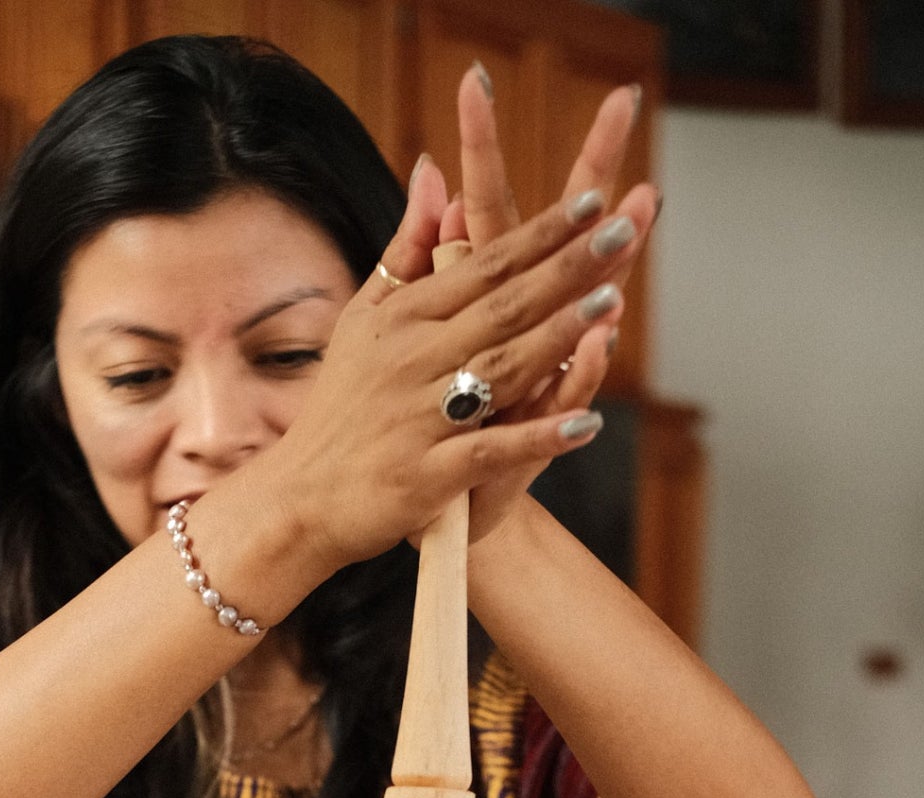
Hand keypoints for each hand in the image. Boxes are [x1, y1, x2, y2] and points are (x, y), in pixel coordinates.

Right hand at [267, 131, 655, 574]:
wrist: (300, 499)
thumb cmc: (339, 408)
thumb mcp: (363, 320)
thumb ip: (405, 250)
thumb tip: (435, 172)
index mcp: (403, 319)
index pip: (484, 265)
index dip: (541, 233)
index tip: (593, 201)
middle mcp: (411, 360)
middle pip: (502, 306)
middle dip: (565, 267)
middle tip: (623, 229)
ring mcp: (420, 418)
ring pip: (499, 367)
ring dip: (558, 336)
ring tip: (611, 303)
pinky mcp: (426, 475)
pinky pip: (490, 450)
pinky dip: (537, 439)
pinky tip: (585, 425)